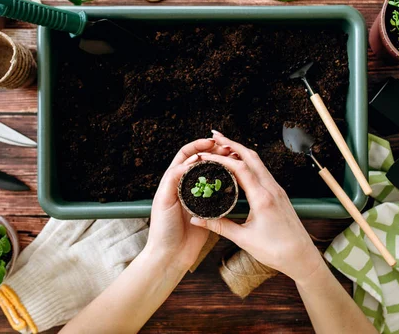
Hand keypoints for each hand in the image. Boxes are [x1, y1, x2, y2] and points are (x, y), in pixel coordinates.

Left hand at [144, 138, 231, 270]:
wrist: (170, 256)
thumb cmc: (162, 229)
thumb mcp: (164, 200)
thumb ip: (174, 179)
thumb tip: (191, 161)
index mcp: (173, 180)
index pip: (186, 155)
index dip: (198, 145)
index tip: (211, 142)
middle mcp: (186, 186)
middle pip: (202, 162)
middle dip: (214, 152)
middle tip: (228, 149)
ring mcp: (198, 197)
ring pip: (212, 175)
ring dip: (223, 165)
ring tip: (234, 159)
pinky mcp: (209, 210)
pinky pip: (220, 193)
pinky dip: (227, 184)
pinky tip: (236, 180)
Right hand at [189, 132, 324, 284]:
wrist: (302, 257)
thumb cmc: (276, 251)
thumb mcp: (243, 239)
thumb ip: (219, 226)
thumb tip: (197, 219)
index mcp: (262, 197)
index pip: (240, 168)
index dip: (221, 158)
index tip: (205, 155)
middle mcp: (272, 188)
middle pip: (251, 156)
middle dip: (232, 144)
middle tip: (215, 136)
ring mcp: (277, 190)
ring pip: (258, 162)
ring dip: (241, 151)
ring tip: (224, 146)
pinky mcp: (279, 194)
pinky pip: (263, 171)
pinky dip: (249, 162)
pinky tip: (240, 166)